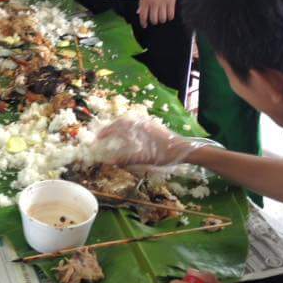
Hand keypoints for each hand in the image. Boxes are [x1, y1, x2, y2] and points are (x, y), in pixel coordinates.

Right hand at [92, 116, 218, 165]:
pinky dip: (127, 129)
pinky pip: (135, 124)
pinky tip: (127, 137)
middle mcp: (143, 122)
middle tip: (101, 137)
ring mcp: (148, 123)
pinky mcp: (153, 127)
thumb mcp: (146, 158)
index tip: (97, 139)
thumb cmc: (167, 154)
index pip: (118, 127)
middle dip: (110, 128)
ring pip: (129, 122)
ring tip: (111, 135)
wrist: (186, 150)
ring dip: (118, 127)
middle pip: (121, 121)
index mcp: (139, 127)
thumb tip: (110, 161)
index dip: (106, 132)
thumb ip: (127, 159)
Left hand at [138, 0, 178, 26]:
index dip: (143, 22)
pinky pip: (171, 14)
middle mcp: (153, 3)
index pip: (143, 16)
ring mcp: (163, 2)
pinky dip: (169, 17)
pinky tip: (169, 15)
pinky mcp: (172, 1)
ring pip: (162, 19)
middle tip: (155, 20)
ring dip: (162, 20)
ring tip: (162, 17)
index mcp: (145, 0)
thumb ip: (142, 2)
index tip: (145, 25)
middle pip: (153, 19)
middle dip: (154, 21)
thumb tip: (140, 12)